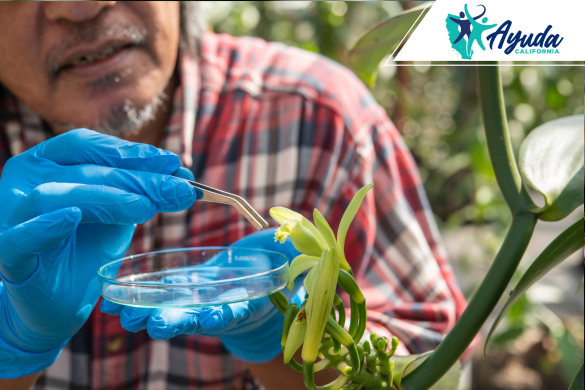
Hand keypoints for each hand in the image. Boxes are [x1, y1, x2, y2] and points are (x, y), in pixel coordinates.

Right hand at [0, 129, 199, 378]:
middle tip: (180, 189)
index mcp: (49, 163)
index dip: (132, 151)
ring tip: (146, 208)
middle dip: (137, 179)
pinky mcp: (9, 253)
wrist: (56, 303)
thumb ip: (141, 191)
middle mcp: (25, 180)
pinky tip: (74, 217)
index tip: (173, 163)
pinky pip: (22, 236)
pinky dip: (47, 225)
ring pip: (55, 195)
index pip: (89, 145)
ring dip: (106, 198)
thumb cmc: (85, 250)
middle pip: (84, 170)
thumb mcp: (117, 214)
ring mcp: (12, 215)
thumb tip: (184, 174)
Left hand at [101, 228, 304, 362]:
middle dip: (176, 321)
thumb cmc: (285, 268)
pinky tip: (117, 294)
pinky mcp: (192, 281)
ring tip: (123, 315)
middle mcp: (222, 304)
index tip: (210, 317)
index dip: (221, 314)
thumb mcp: (294, 262)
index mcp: (248, 302)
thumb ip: (294, 255)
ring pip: (174, 306)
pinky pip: (166, 287)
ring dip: (149, 312)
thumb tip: (295, 244)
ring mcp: (204, 295)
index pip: (234, 311)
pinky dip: (144, 291)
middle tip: (155, 325)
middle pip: (197, 316)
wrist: (269, 271)